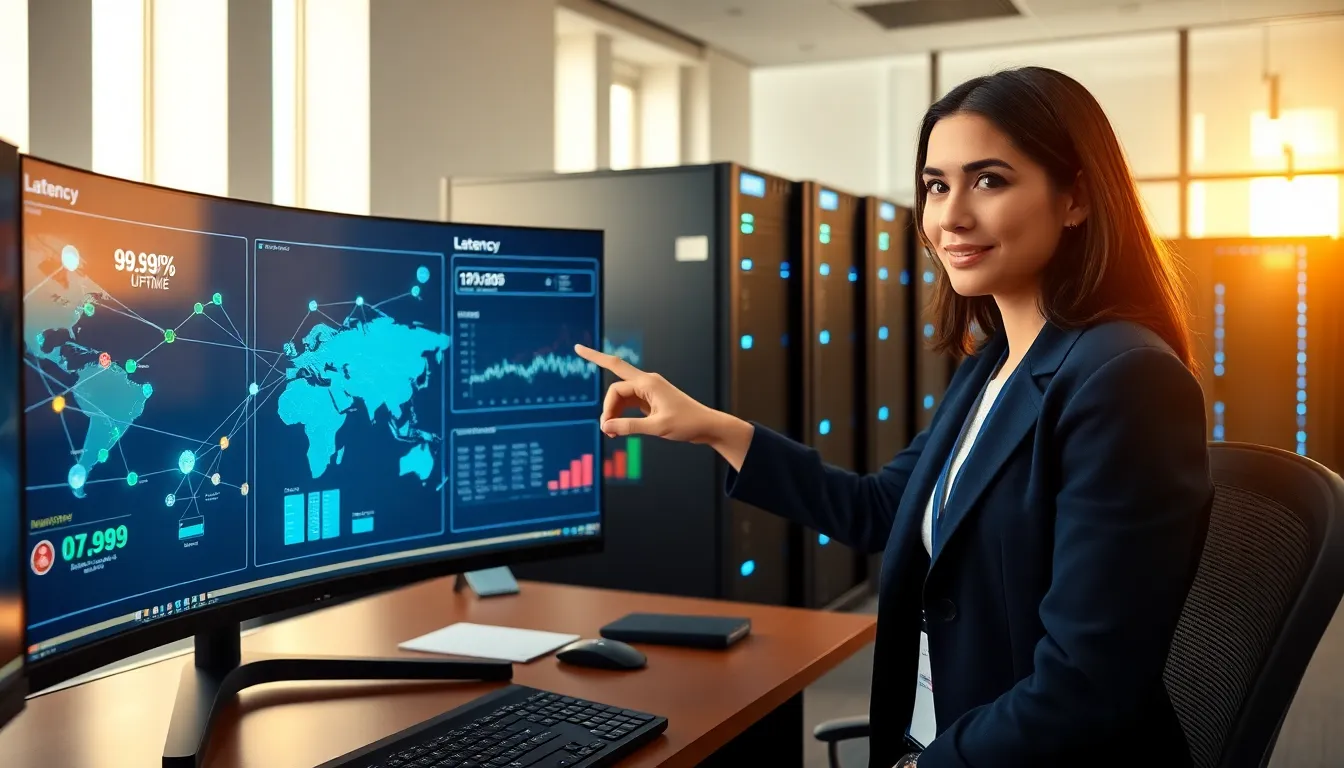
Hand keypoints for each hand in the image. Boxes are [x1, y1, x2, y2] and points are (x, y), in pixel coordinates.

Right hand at [573, 344, 753, 468]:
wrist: (707, 426)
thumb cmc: (687, 424)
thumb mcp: (657, 428)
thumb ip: (629, 427)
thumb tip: (605, 426)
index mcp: (649, 383)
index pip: (617, 389)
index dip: (607, 405)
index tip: (605, 424)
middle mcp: (647, 382)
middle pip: (615, 373)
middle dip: (599, 371)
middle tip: (586, 373)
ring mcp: (648, 390)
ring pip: (620, 395)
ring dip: (612, 411)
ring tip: (610, 434)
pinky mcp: (650, 400)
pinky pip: (628, 402)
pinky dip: (620, 414)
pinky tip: (616, 430)